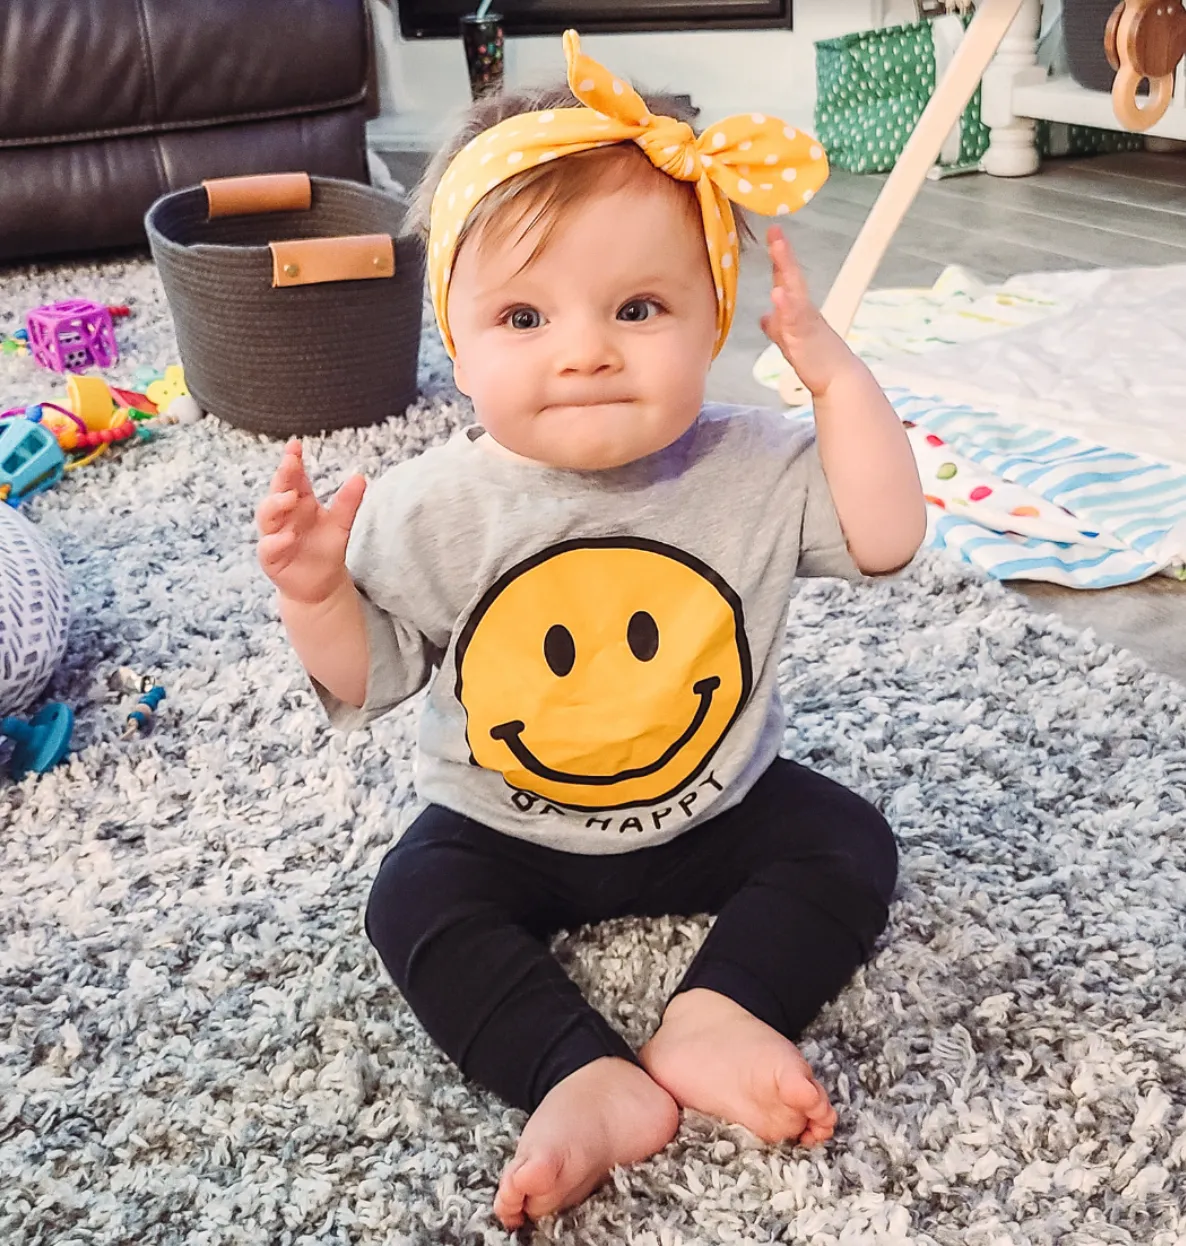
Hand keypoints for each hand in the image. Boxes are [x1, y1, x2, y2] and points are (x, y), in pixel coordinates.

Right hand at [256, 440, 366, 605]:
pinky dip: (276, 541)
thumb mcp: (341, 524)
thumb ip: (348, 502)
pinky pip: (269, 547)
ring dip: (276, 505)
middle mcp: (284, 515)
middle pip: (278, 491)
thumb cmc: (326, 548)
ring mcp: (274, 535)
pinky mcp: (271, 557)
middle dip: (282, 476)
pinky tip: (288, 536)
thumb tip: (360, 476)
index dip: (292, 461)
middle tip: (291, 463)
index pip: (294, 477)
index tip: (296, 445)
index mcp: (300, 502)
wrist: (320, 584)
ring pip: (266, 516)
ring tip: (290, 497)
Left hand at [760, 225, 851, 397]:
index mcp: (799, 310)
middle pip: (792, 277)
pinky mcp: (806, 337)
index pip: (787, 278)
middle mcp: (804, 310)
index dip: (780, 257)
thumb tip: (765, 316)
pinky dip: (786, 306)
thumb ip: (778, 327)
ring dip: (785, 269)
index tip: (773, 234)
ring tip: (777, 247)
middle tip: (775, 230)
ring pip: (794, 291)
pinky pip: (795, 319)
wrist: (837, 381)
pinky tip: (777, 293)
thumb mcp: (791, 340)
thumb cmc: (817, 360)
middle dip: (783, 254)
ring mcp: (805, 322)